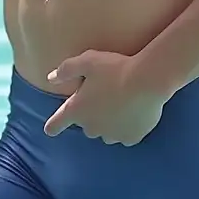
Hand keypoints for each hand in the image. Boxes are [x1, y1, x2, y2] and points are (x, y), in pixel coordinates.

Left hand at [42, 50, 166, 145]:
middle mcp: (92, 127)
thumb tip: (51, 78)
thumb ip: (66, 70)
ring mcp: (112, 135)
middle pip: (86, 125)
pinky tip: (134, 112)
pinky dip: (127, 126)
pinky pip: (125, 135)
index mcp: (77, 110)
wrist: (147, 81)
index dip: (53, 125)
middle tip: (105, 94)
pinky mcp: (131, 138)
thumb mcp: (87, 61)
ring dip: (109, 122)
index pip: (56, 124)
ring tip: (121, 102)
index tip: (50, 129)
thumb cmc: (115, 68)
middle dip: (92, 114)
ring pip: (106, 131)